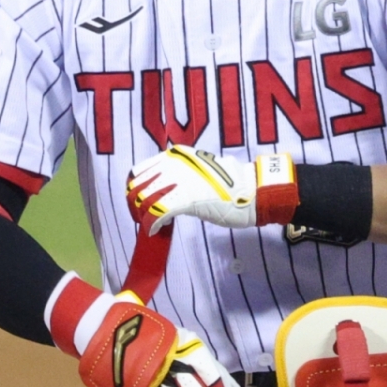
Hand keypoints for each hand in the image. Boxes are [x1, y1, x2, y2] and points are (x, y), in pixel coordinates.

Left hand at [127, 145, 297, 232]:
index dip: (134, 190)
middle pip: (137, 186)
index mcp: (176, 155)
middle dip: (135, 206)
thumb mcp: (199, 170)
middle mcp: (174, 164)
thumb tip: (163, 189)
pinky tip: (155, 230)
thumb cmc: (229, 185)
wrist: (251, 192)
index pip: (139, 171)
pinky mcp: (186, 199)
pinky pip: (157, 213)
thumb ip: (180, 174)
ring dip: (141, 216)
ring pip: (144, 200)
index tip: (140, 204)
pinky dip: (151, 224)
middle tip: (142, 218)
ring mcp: (180, 180)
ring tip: (149, 225)